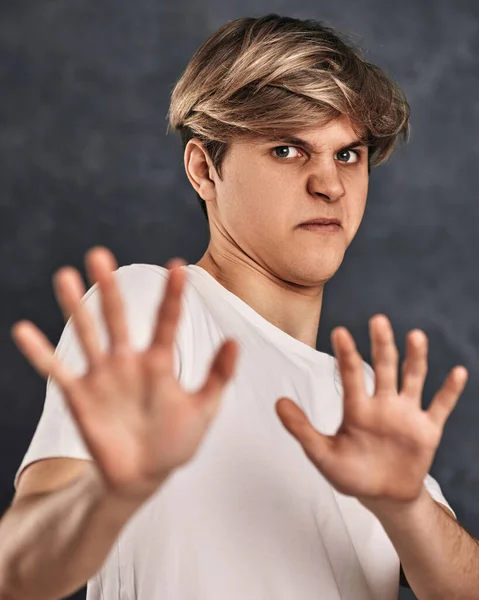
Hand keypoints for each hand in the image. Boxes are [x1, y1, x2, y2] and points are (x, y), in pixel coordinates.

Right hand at [11, 247, 238, 503]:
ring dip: (75, 307)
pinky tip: (24, 330)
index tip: (178, 266)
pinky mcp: (80, 396)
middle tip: (99, 255)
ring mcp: (102, 376)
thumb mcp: (204, 410)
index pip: (166, 321)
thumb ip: (218, 377)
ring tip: (65, 276)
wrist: (144, 475)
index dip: (172, 295)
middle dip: (109, 288)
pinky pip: (56, 371)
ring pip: (86, 334)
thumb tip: (234, 341)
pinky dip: (40, 353)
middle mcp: (127, 361)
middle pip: (117, 317)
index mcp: (159, 361)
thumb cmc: (175, 440)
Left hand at [275, 314, 467, 508]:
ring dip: (416, 359)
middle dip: (382, 345)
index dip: (347, 354)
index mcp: (357, 408)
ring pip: (412, 379)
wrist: (383, 497)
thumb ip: (301, 428)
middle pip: (384, 368)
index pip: (351, 374)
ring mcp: (406, 415)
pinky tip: (457, 372)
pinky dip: (449, 391)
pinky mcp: (428, 430)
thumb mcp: (322, 454)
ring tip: (416, 336)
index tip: (340, 332)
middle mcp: (383, 404)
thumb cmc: (350, 473)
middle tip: (378, 320)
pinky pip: (440, 406)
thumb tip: (278, 402)